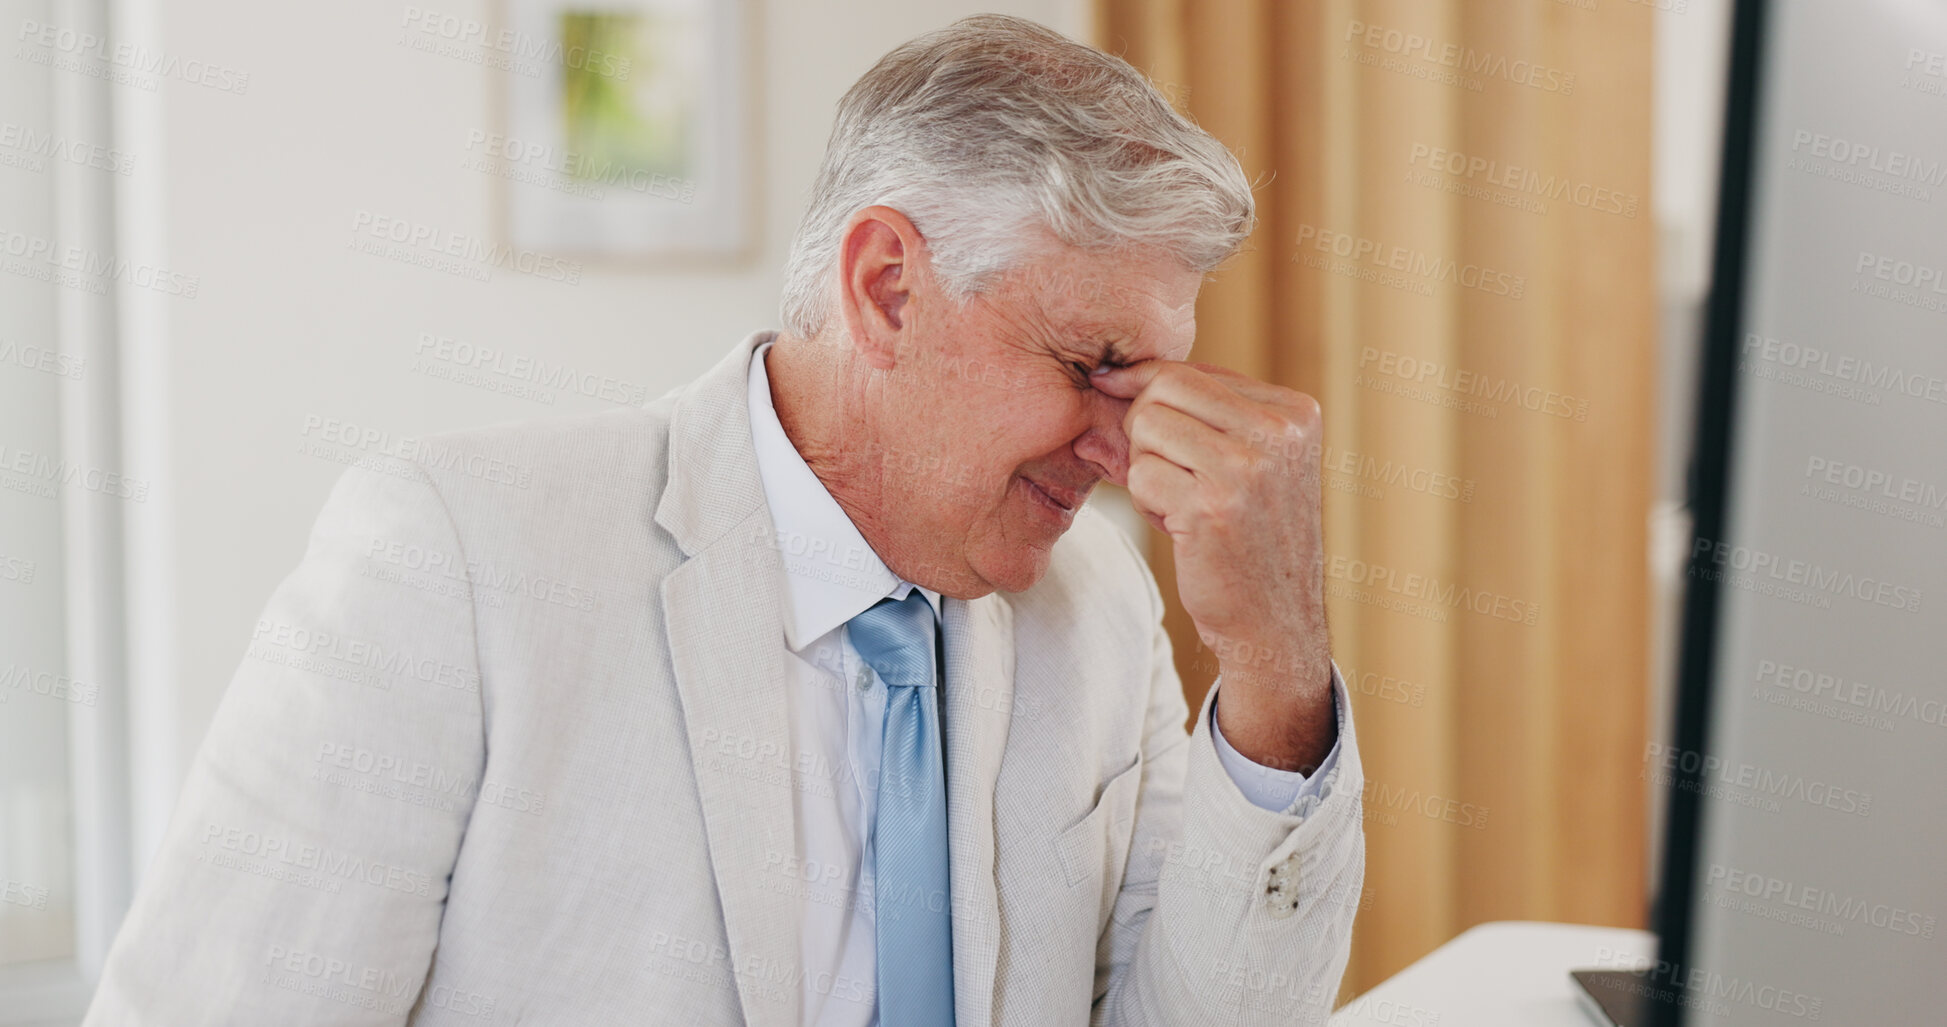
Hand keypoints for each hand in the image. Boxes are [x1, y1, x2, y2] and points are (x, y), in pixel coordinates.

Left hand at [1089, 360, 1334, 771]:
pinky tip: (1180, 527)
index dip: (1150, 395)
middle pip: (1164, 388)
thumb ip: (1198, 414)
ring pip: (1147, 427)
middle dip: (1144, 428)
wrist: (1275, 622)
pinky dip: (1146, 503)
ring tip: (1181, 502)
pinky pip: (1140, 474)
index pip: (1192, 370)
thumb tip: (1105, 378)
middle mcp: (1279, 432)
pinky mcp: (1212, 506)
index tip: (1142, 430)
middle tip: (1164, 472)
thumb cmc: (1249, 537)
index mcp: (1294, 411)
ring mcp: (1248, 468)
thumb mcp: (1249, 461)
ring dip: (1146, 468)